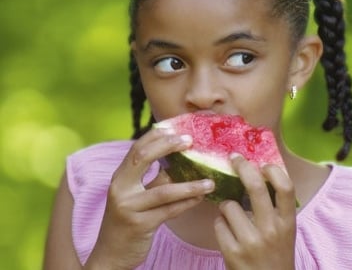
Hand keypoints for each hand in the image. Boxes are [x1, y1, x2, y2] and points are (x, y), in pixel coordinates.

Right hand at [84, 128, 214, 269]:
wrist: (110, 254)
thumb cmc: (127, 220)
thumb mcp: (133, 196)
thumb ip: (151, 179)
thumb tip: (180, 162)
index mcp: (119, 178)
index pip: (136, 148)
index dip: (156, 135)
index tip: (176, 127)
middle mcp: (120, 188)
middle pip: (143, 157)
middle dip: (167, 145)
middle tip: (190, 140)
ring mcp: (129, 207)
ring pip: (164, 190)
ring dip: (191, 185)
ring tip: (210, 181)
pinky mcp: (140, 225)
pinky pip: (170, 210)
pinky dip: (188, 203)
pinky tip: (201, 198)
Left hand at [214, 154, 296, 269]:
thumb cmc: (275, 256)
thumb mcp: (284, 233)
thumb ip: (275, 210)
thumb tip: (258, 175)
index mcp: (287, 223)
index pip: (286, 188)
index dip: (273, 171)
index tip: (263, 164)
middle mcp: (271, 230)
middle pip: (256, 188)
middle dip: (243, 167)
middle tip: (235, 158)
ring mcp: (251, 242)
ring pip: (229, 206)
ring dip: (226, 206)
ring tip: (232, 217)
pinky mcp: (233, 253)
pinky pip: (218, 224)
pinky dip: (220, 224)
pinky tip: (227, 233)